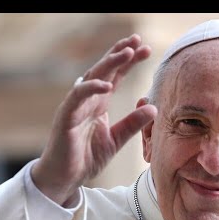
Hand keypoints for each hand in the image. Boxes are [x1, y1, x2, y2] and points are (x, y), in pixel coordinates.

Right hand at [31, 34, 156, 206]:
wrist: (65, 178)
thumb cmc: (86, 158)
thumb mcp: (116, 140)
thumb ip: (133, 124)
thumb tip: (153, 107)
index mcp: (98, 103)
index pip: (116, 76)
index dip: (129, 61)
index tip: (146, 49)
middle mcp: (87, 100)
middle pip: (105, 70)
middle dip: (121, 54)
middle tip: (139, 41)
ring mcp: (75, 106)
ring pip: (92, 77)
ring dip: (109, 63)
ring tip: (127, 53)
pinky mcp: (66, 116)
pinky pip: (78, 96)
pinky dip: (91, 88)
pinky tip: (107, 84)